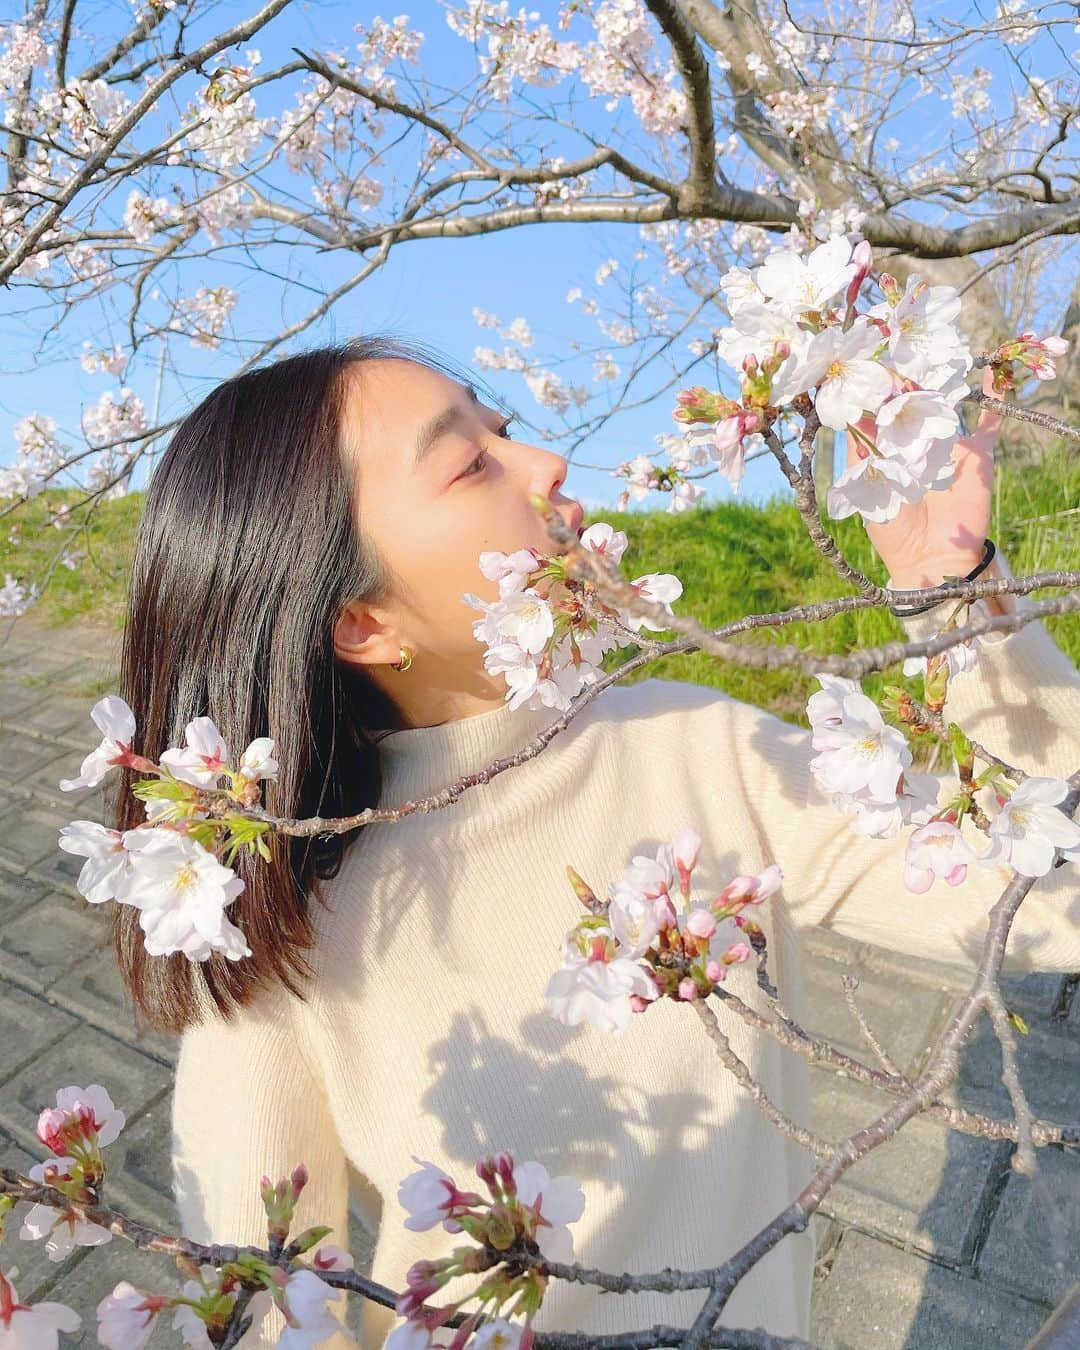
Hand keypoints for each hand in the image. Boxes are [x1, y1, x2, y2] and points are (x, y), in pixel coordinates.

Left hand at [848, 366, 1000, 590]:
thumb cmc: (894, 531)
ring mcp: (949, 445)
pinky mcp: (978, 453)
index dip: (875, 394)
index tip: (864, 375)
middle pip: (913, 402)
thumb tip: (849, 415)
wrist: (932, 559)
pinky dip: (994, 395)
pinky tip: (993, 371)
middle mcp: (918, 443)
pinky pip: (990, 420)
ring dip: (938, 382)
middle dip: (902, 382)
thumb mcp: (868, 491)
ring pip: (947, 404)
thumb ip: (862, 455)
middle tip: (892, 368)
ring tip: (926, 361)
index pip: (882, 413)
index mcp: (889, 451)